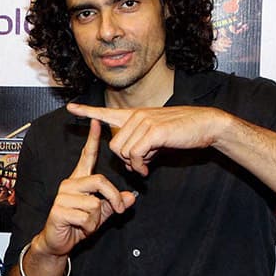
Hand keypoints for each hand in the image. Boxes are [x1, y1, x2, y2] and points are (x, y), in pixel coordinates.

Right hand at [39, 119, 135, 256]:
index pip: (87, 156)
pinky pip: (86, 216)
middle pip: (99, 181)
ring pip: (95, 203)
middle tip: (119, 210)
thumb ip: (115, 204)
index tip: (97, 121)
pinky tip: (79, 227)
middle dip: (114, 197)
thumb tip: (131, 198)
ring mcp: (63, 196)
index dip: (92, 139)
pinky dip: (89, 226)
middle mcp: (69, 184)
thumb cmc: (77, 224)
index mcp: (79, 180)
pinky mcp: (59, 210)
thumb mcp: (101, 213)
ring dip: (97, 218)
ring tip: (87, 222)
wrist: (57, 241)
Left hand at [67, 103, 229, 175]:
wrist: (206, 125)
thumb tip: (132, 162)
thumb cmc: (182, 133)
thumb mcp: (157, 140)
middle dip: (123, 160)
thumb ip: (141, 146)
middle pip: (113, 145)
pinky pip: (134, 154)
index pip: (105, 113)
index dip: (86, 112)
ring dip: (133, 164)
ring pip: (122, 151)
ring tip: (146, 165)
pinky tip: (147, 168)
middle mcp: (135, 116)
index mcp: (134, 116)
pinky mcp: (153, 131)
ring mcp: (143, 122)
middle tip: (139, 166)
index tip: (70, 107)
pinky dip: (139, 166)